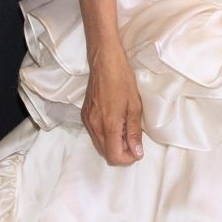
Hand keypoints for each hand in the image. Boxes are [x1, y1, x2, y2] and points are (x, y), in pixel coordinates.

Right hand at [81, 47, 144, 164]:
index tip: (137, 150)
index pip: (114, 156)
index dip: (127, 158)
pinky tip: (115, 122)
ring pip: (99, 145)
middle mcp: (94, 126)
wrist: (105, 63)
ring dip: (113, 144)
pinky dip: (105, 135)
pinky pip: (94, 134)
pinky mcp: (84, 115)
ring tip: (125, 128)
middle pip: (106, 153)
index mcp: (108, 124)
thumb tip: (136, 152)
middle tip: (133, 139)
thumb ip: (134, 132)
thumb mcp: (135, 107)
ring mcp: (87, 121)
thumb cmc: (122, 81)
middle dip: (121, 152)